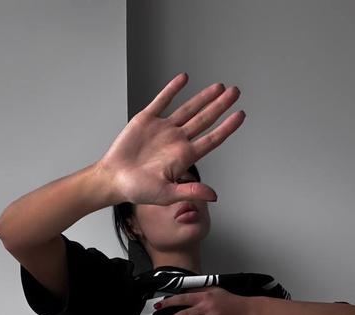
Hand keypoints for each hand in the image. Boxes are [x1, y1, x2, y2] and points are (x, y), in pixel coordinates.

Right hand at [98, 72, 244, 205]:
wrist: (114, 179)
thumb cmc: (138, 190)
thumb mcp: (167, 194)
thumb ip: (190, 191)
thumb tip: (213, 196)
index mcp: (184, 157)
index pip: (212, 139)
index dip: (227, 127)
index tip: (240, 115)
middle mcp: (177, 140)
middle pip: (205, 119)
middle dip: (221, 105)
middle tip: (236, 92)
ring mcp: (163, 129)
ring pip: (188, 108)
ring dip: (203, 97)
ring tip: (219, 87)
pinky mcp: (147, 120)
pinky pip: (162, 100)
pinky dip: (173, 89)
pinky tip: (184, 79)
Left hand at [154, 287, 250, 314]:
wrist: (247, 310)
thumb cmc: (230, 301)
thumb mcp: (214, 290)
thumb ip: (199, 291)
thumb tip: (184, 291)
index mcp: (205, 296)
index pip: (182, 299)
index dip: (169, 303)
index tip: (158, 307)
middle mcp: (207, 306)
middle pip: (184, 314)